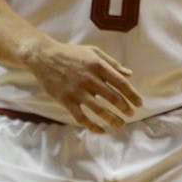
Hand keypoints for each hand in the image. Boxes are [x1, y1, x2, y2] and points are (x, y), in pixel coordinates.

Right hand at [24, 39, 142, 132]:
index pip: (121, 83)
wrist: (42, 56)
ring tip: (120, 124)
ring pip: (99, 110)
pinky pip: (81, 117)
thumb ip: (112, 63)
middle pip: (113, 98)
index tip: (139, 104)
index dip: (132, 95)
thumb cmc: (70, 53)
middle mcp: (89, 79)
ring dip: (112, 119)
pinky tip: (100, 130)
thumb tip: (129, 74)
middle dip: (125, 108)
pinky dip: (92, 126)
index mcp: (97, 66)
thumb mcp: (93, 51)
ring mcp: (76, 90)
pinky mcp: (65, 99)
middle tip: (130, 114)